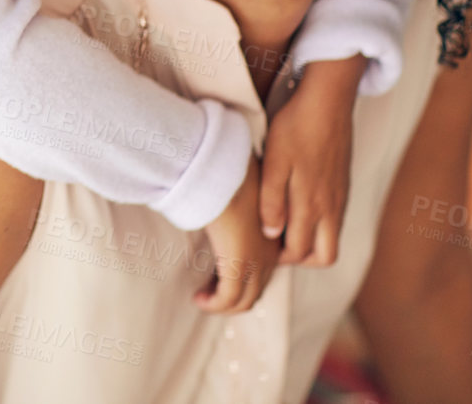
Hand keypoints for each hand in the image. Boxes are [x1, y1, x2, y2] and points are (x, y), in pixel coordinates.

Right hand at [196, 154, 280, 313]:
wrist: (225, 167)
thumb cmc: (227, 170)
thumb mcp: (238, 189)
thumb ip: (235, 203)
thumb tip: (221, 203)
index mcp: (272, 235)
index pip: (263, 270)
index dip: (240, 279)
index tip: (216, 275)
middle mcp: (270, 252)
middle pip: (255, 289)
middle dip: (230, 296)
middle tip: (207, 291)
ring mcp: (257, 259)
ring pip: (244, 300)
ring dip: (221, 304)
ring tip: (202, 297)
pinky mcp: (240, 263)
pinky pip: (229, 298)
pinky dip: (215, 304)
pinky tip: (199, 297)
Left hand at [260, 54, 363, 265]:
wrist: (327, 102)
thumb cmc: (296, 129)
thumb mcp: (275, 163)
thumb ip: (273, 201)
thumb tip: (272, 234)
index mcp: (314, 205)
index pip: (302, 252)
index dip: (281, 258)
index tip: (262, 247)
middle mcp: (332, 207)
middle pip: (325, 256)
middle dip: (300, 258)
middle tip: (274, 243)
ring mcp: (341, 197)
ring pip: (332, 238)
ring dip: (311, 241)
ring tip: (283, 225)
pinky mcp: (343, 186)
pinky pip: (335, 219)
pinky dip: (319, 224)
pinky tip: (296, 206)